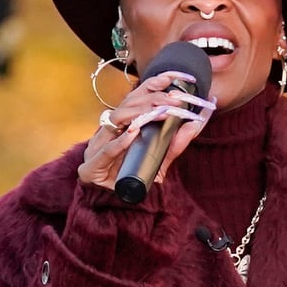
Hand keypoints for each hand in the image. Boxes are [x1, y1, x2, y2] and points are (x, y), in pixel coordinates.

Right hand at [79, 72, 212, 189]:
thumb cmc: (133, 180)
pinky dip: (120, 143)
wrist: (114, 209)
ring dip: (139, 114)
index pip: (138, 95)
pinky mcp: (91, 168)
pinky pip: (107, 151)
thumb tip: (195, 124)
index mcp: (122, 125)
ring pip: (116, 120)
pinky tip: (134, 134)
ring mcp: (97, 147)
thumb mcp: (160, 160)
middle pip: (128, 102)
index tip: (180, 77)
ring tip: (161, 112)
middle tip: (176, 98)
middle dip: (153, 96)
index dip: (157, 82)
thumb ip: (175, 144)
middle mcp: (109, 131)